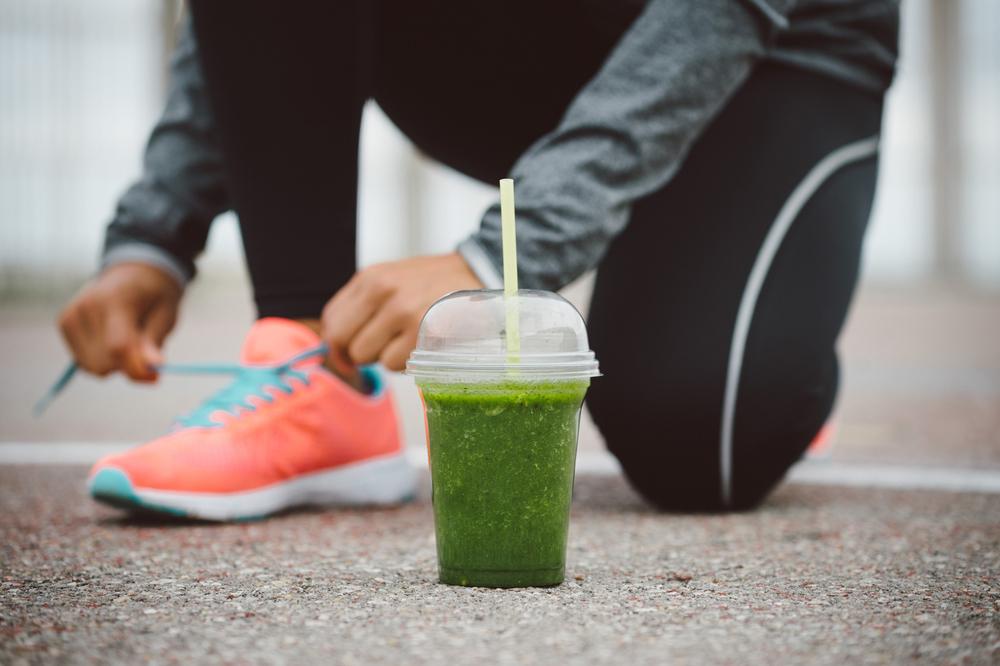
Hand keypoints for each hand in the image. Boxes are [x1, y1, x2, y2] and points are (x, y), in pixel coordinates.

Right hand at [58, 262, 181, 380]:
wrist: (134, 272)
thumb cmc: (154, 295)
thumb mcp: (165, 315)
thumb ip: (154, 342)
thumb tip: (152, 371)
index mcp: (115, 300)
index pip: (118, 347)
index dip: (136, 369)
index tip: (155, 377)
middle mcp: (86, 306)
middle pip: (103, 362)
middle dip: (128, 364)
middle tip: (145, 348)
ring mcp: (70, 314)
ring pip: (92, 367)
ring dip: (115, 363)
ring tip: (127, 337)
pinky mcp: (64, 323)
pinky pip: (84, 362)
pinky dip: (101, 359)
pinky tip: (111, 338)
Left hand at [321, 252, 483, 372]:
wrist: (479, 276)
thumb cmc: (434, 284)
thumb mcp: (392, 281)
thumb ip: (361, 307)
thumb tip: (334, 349)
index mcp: (371, 278)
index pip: (332, 319)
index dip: (336, 343)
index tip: (346, 352)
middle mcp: (383, 292)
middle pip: (344, 341)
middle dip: (358, 352)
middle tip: (379, 348)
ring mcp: (403, 312)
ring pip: (369, 356)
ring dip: (385, 356)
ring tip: (407, 340)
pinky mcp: (423, 333)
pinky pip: (394, 364)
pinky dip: (406, 362)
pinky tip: (421, 345)